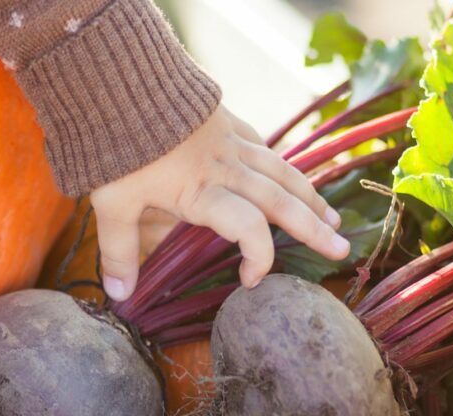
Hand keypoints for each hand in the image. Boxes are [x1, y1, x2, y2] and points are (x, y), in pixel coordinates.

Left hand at [89, 105, 349, 300]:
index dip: (258, 256)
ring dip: (309, 197)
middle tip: (341, 250)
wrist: (121, 79)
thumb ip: (118, 251)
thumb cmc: (115, 145)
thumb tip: (119, 298)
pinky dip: (282, 166)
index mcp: (201, 190)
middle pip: (279, 200)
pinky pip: (263, 146)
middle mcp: (225, 167)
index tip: (251, 281)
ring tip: (333, 218)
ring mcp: (229, 141)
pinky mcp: (226, 121)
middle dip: (313, 228)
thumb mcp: (111, 202)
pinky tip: (292, 177)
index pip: (247, 226)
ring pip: (280, 171)